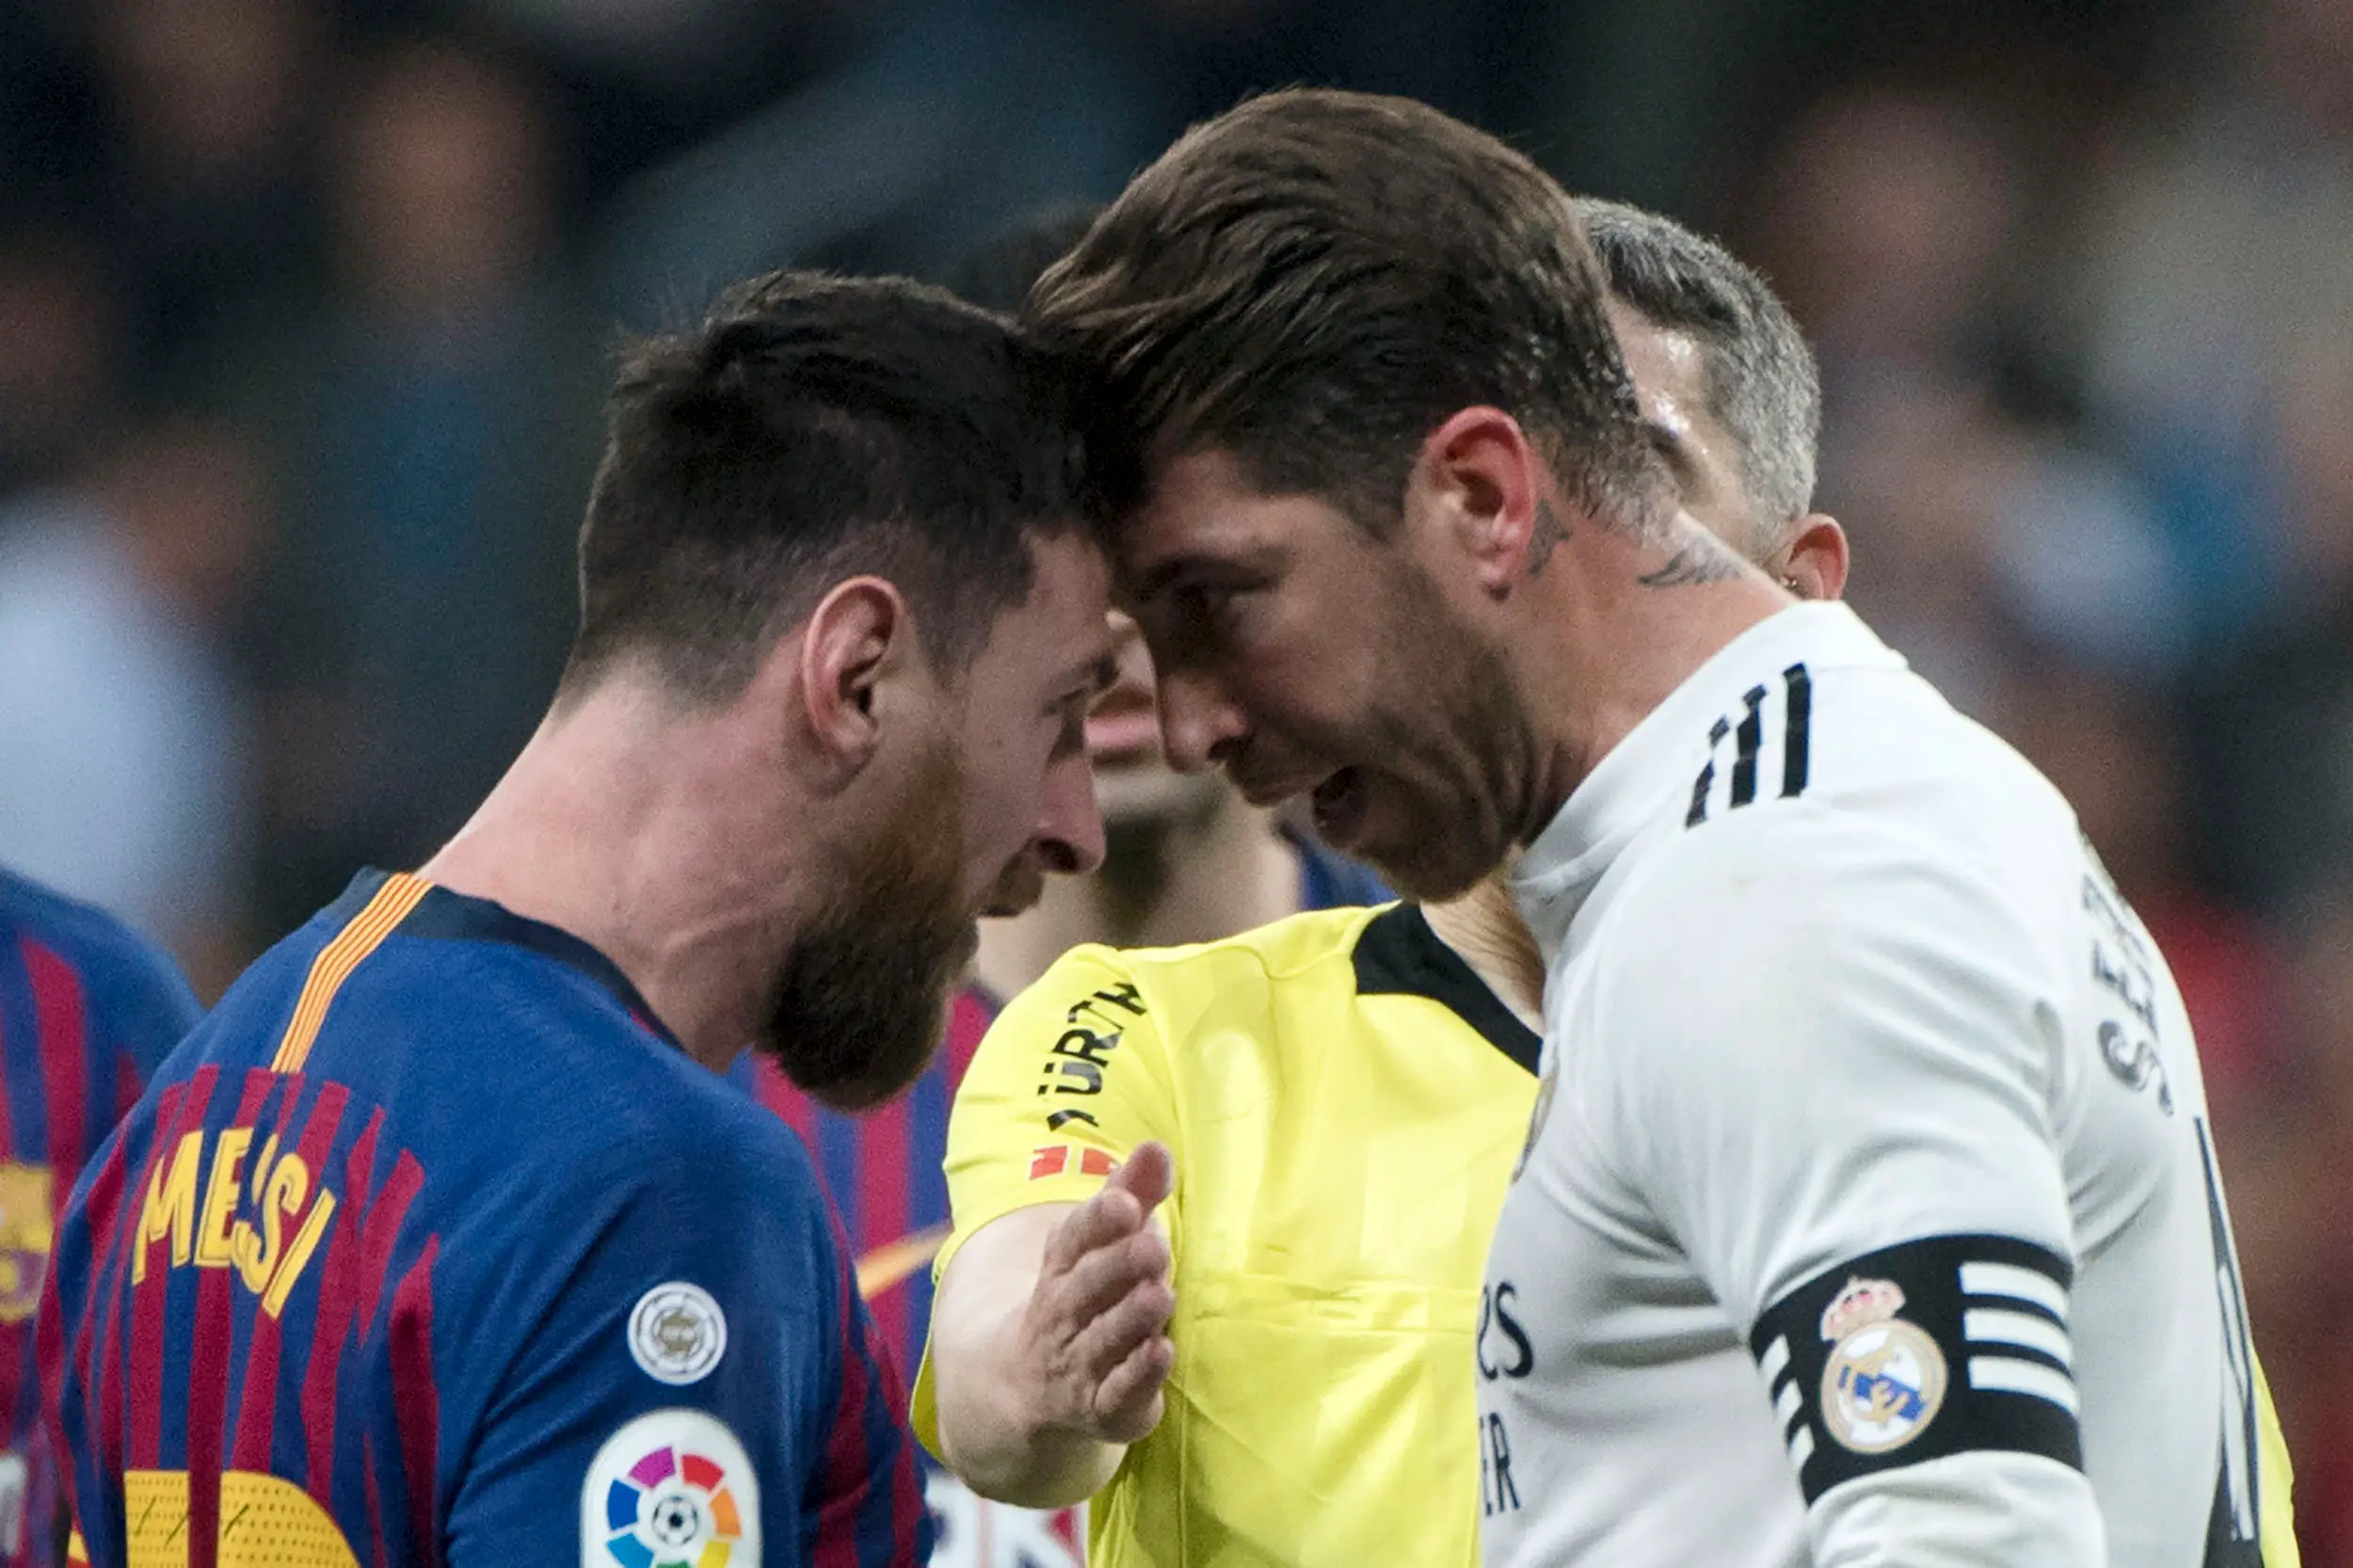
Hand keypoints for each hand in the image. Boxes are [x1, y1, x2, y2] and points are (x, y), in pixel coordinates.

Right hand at [1015, 1142, 1176, 1445]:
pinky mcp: (1102, 1408)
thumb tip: (1157, 1147)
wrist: (1026, 1386)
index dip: (1097, 1222)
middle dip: (1119, 1267)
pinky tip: (1161, 1353)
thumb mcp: (1101, 1243)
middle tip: (1152, 1246)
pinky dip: (1137, 1377)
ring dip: (1131, 1319)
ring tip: (1161, 1295)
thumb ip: (1132, 1195)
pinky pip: (1116, 1395)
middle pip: (1087, 1289)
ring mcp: (1078, 1364)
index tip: (1123, 1203)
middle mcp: (1063, 1314)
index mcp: (1061, 1267)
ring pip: (1103, 1340)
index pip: (1073, 1240)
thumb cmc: (1084, 1294)